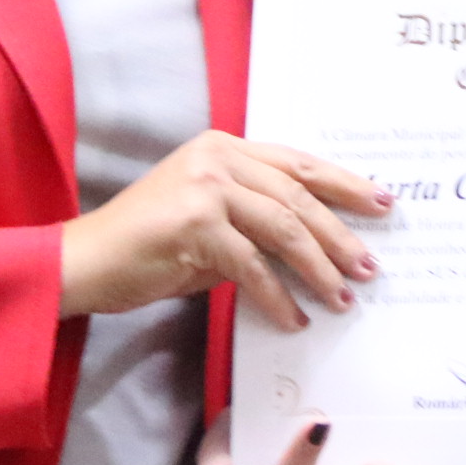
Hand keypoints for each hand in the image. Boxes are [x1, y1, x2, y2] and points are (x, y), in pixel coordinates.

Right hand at [59, 131, 388, 325]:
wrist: (84, 262)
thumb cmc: (146, 246)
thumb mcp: (208, 219)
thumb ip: (253, 218)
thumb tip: (314, 245)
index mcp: (224, 146)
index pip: (298, 163)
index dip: (343, 183)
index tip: (381, 201)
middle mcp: (217, 157)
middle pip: (299, 195)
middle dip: (340, 234)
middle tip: (369, 264)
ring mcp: (206, 187)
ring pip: (284, 229)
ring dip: (319, 269)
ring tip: (343, 296)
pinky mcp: (195, 225)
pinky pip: (253, 267)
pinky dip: (278, 297)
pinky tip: (294, 318)